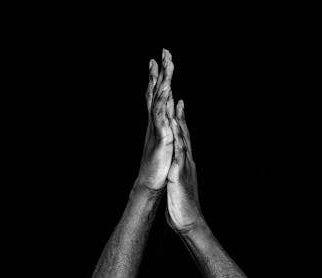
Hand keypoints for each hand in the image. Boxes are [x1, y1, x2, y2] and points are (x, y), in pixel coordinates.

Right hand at [136, 49, 174, 189]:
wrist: (151, 183)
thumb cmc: (157, 164)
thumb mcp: (163, 140)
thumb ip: (166, 124)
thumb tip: (170, 110)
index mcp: (157, 121)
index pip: (156, 94)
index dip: (157, 77)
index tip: (157, 59)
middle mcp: (155, 120)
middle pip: (156, 91)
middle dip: (160, 71)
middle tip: (163, 51)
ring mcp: (157, 127)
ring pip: (159, 98)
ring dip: (163, 80)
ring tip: (166, 63)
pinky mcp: (160, 136)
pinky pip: (161, 115)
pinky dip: (163, 101)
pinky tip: (167, 88)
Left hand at [166, 99, 203, 231]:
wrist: (189, 221)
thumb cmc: (183, 206)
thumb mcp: (178, 185)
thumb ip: (177, 174)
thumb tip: (174, 170)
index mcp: (185, 164)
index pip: (183, 141)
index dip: (180, 125)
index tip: (177, 110)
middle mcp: (187, 162)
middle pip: (185, 136)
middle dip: (181, 118)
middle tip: (178, 99)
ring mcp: (184, 166)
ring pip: (183, 141)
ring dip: (180, 123)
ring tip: (176, 107)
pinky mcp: (179, 173)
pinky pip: (179, 154)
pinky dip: (177, 140)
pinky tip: (174, 131)